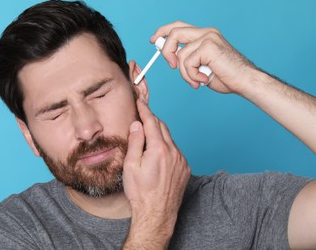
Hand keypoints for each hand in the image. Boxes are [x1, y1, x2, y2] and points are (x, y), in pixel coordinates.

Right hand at [122, 99, 190, 247]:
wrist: (156, 214)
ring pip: (169, 139)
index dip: (145, 110)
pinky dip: (166, 147)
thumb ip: (135, 142)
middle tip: (142, 116)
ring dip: (159, 134)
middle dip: (152, 119)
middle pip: (162, 127)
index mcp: (159, 149)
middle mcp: (174, 152)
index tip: (140, 101)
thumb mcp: (130, 166)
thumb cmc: (140, 192)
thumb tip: (137, 125)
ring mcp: (181, 161)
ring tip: (147, 137)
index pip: (152, 122)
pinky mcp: (185, 169)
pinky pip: (175, 151)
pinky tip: (157, 154)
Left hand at [151, 21, 256, 94]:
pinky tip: (204, 79)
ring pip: (180, 55)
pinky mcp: (208, 46)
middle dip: (166, 49)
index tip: (154, 41)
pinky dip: (192, 75)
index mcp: (204, 35)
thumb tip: (171, 58)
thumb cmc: (226, 76)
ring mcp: (207, 37)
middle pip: (174, 32)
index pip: (178, 26)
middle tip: (170, 65)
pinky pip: (187, 62)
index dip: (163, 32)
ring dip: (185, 73)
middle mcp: (206, 32)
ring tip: (197, 80)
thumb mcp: (201, 66)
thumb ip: (188, 59)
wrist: (244, 81)